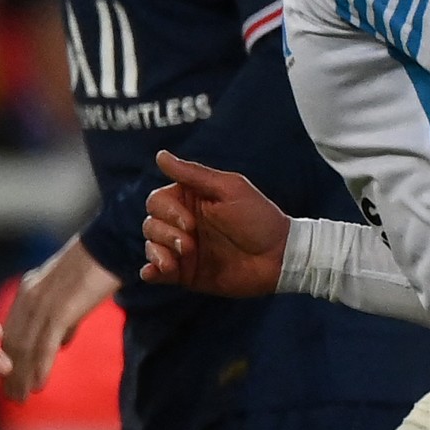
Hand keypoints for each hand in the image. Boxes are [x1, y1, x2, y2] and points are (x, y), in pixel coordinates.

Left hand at [0, 235, 119, 401]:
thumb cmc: (97, 269)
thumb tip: (61, 345)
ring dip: (23, 376)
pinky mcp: (60, 310)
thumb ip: (63, 321)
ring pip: (26, 347)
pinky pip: (46, 344)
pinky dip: (41, 367)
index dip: (8, 357)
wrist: (111, 247)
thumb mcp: (71, 296)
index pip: (12, 330)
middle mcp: (28, 297)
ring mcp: (42, 304)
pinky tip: (39, 386)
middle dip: (12, 372)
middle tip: (12, 396)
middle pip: (14, 343)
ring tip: (21, 398)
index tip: (7, 379)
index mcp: (28, 291)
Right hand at [140, 153, 285, 296]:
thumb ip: (193, 174)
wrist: (279, 258)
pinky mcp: (185, 273)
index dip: (167, 212)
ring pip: (151, 246)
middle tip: (190, 243)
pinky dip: (150, 272)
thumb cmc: (258, 219)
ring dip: (160, 252)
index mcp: (191, 201)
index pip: (157, 201)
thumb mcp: (229, 189)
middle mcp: (183, 224)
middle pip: (150, 224)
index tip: (190, 222)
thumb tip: (160, 156)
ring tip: (184, 257)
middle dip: (166, 234)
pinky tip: (154, 272)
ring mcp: (183, 250)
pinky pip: (155, 272)